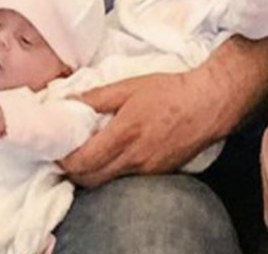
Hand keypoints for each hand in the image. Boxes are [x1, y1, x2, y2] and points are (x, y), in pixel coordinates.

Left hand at [59, 71, 217, 186]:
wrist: (208, 104)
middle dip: (74, 170)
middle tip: (70, 152)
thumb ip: (97, 96)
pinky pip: (127, 179)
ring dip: (93, 172)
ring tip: (92, 151)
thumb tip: (69, 101)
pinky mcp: (158, 174)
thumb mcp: (129, 85)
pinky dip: (114, 171)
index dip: (64, 158)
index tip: (59, 146)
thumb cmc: (170, 91)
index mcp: (124, 134)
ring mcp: (147, 170)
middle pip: (90, 180)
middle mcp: (134, 158)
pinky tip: (117, 153)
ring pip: (108, 182)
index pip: (82, 162)